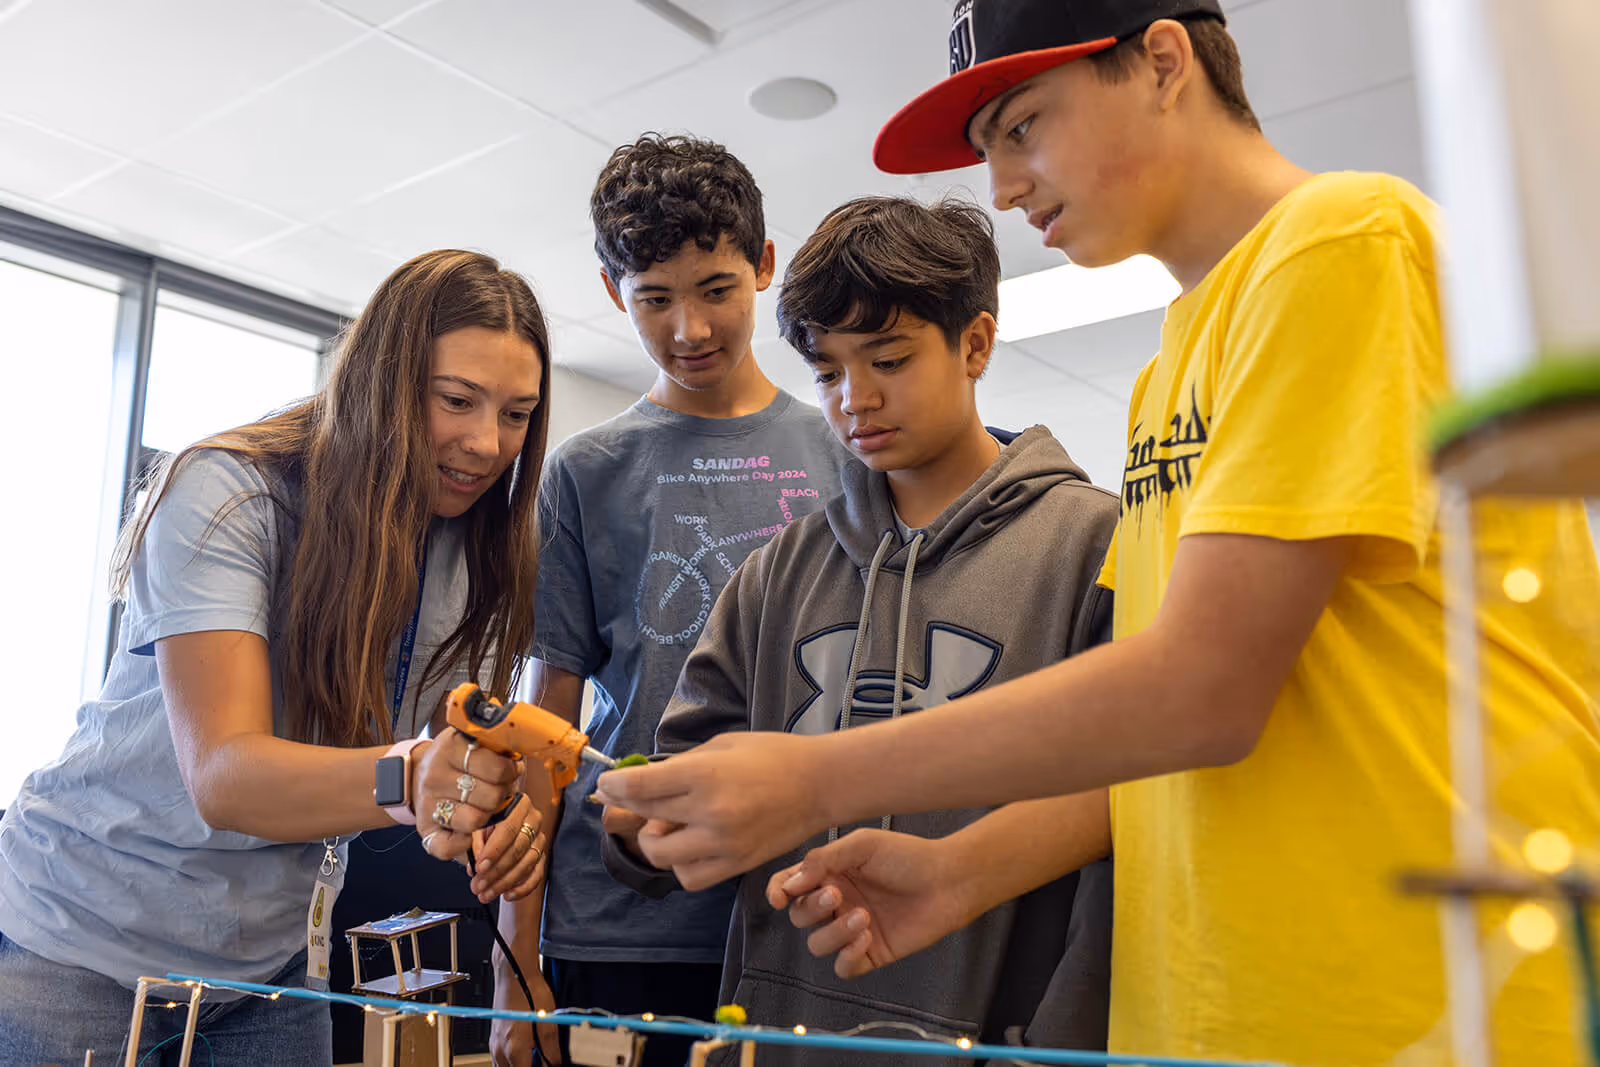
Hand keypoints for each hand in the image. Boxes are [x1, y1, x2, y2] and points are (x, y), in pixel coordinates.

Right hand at [416, 727, 523, 862]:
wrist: (420, 771)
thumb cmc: (459, 759)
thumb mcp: (475, 742)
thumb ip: (497, 747)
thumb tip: (520, 763)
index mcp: (451, 748)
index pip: (497, 768)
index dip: (511, 773)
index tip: (510, 772)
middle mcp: (435, 775)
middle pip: (491, 796)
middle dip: (502, 795)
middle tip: (499, 790)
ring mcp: (428, 803)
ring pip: (475, 820)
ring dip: (487, 817)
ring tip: (487, 806)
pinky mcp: (423, 827)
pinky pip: (446, 846)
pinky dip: (461, 845)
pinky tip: (468, 833)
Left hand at [467, 793, 546, 903]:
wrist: (497, 819)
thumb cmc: (484, 821)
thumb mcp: (477, 824)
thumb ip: (475, 840)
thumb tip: (476, 863)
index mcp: (518, 805)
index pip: (508, 829)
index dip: (494, 851)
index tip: (480, 867)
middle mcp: (534, 820)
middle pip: (518, 849)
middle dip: (496, 871)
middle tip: (478, 886)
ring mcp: (539, 839)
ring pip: (526, 864)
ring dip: (505, 883)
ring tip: (486, 894)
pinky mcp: (542, 855)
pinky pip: (537, 874)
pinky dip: (523, 888)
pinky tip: (507, 895)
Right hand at [491, 961, 561, 1065]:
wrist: (514, 971)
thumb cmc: (528, 989)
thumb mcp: (548, 1020)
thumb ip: (551, 1048)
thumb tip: (556, 1064)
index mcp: (515, 1049)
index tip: (551, 1064)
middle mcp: (500, 1050)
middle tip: (545, 1059)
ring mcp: (494, 1045)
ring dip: (521, 1065)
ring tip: (536, 1057)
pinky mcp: (494, 1039)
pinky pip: (501, 1061)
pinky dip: (514, 1062)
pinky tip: (527, 1052)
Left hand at [594, 731, 832, 889]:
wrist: (819, 784)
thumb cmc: (772, 755)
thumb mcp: (722, 746)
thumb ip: (681, 764)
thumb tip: (642, 778)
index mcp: (705, 774)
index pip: (640, 786)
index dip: (613, 786)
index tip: (605, 784)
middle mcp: (709, 812)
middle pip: (644, 816)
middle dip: (625, 805)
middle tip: (624, 797)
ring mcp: (722, 843)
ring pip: (660, 855)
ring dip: (653, 839)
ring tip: (669, 824)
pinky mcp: (735, 865)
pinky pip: (689, 877)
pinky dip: (680, 864)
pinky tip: (689, 845)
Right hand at [766, 829, 976, 979]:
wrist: (948, 881)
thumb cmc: (909, 856)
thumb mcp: (862, 845)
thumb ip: (823, 859)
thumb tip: (791, 881)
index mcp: (830, 874)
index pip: (790, 886)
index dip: (778, 892)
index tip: (780, 897)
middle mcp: (837, 902)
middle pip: (799, 917)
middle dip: (812, 908)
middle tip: (837, 895)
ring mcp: (852, 930)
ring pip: (818, 944)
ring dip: (834, 933)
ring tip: (863, 917)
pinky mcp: (870, 953)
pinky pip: (842, 967)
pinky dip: (847, 956)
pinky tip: (866, 937)